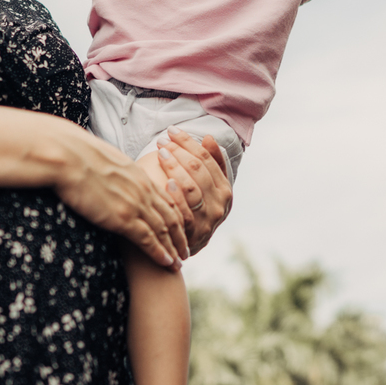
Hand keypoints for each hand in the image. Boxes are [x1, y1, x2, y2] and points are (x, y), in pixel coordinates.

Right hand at [55, 131, 187, 269]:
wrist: (69, 156)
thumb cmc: (76, 155)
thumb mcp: (104, 159)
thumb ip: (113, 171)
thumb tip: (106, 174)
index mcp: (139, 175)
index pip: (166, 198)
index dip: (175, 214)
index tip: (179, 227)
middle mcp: (143, 190)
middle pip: (171, 216)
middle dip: (181, 235)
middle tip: (186, 250)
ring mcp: (135, 204)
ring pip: (164, 230)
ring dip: (174, 248)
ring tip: (179, 263)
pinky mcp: (123, 217)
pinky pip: (148, 239)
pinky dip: (160, 252)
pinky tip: (167, 262)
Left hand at [156, 127, 232, 253]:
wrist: (176, 253)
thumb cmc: (187, 212)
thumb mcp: (205, 189)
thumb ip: (209, 165)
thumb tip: (208, 138)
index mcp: (225, 191)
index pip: (208, 159)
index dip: (189, 143)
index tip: (172, 131)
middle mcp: (220, 206)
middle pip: (199, 170)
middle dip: (179, 151)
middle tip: (162, 140)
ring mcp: (208, 220)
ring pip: (192, 187)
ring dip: (175, 167)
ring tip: (160, 153)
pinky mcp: (193, 234)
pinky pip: (184, 211)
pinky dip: (176, 195)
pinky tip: (164, 182)